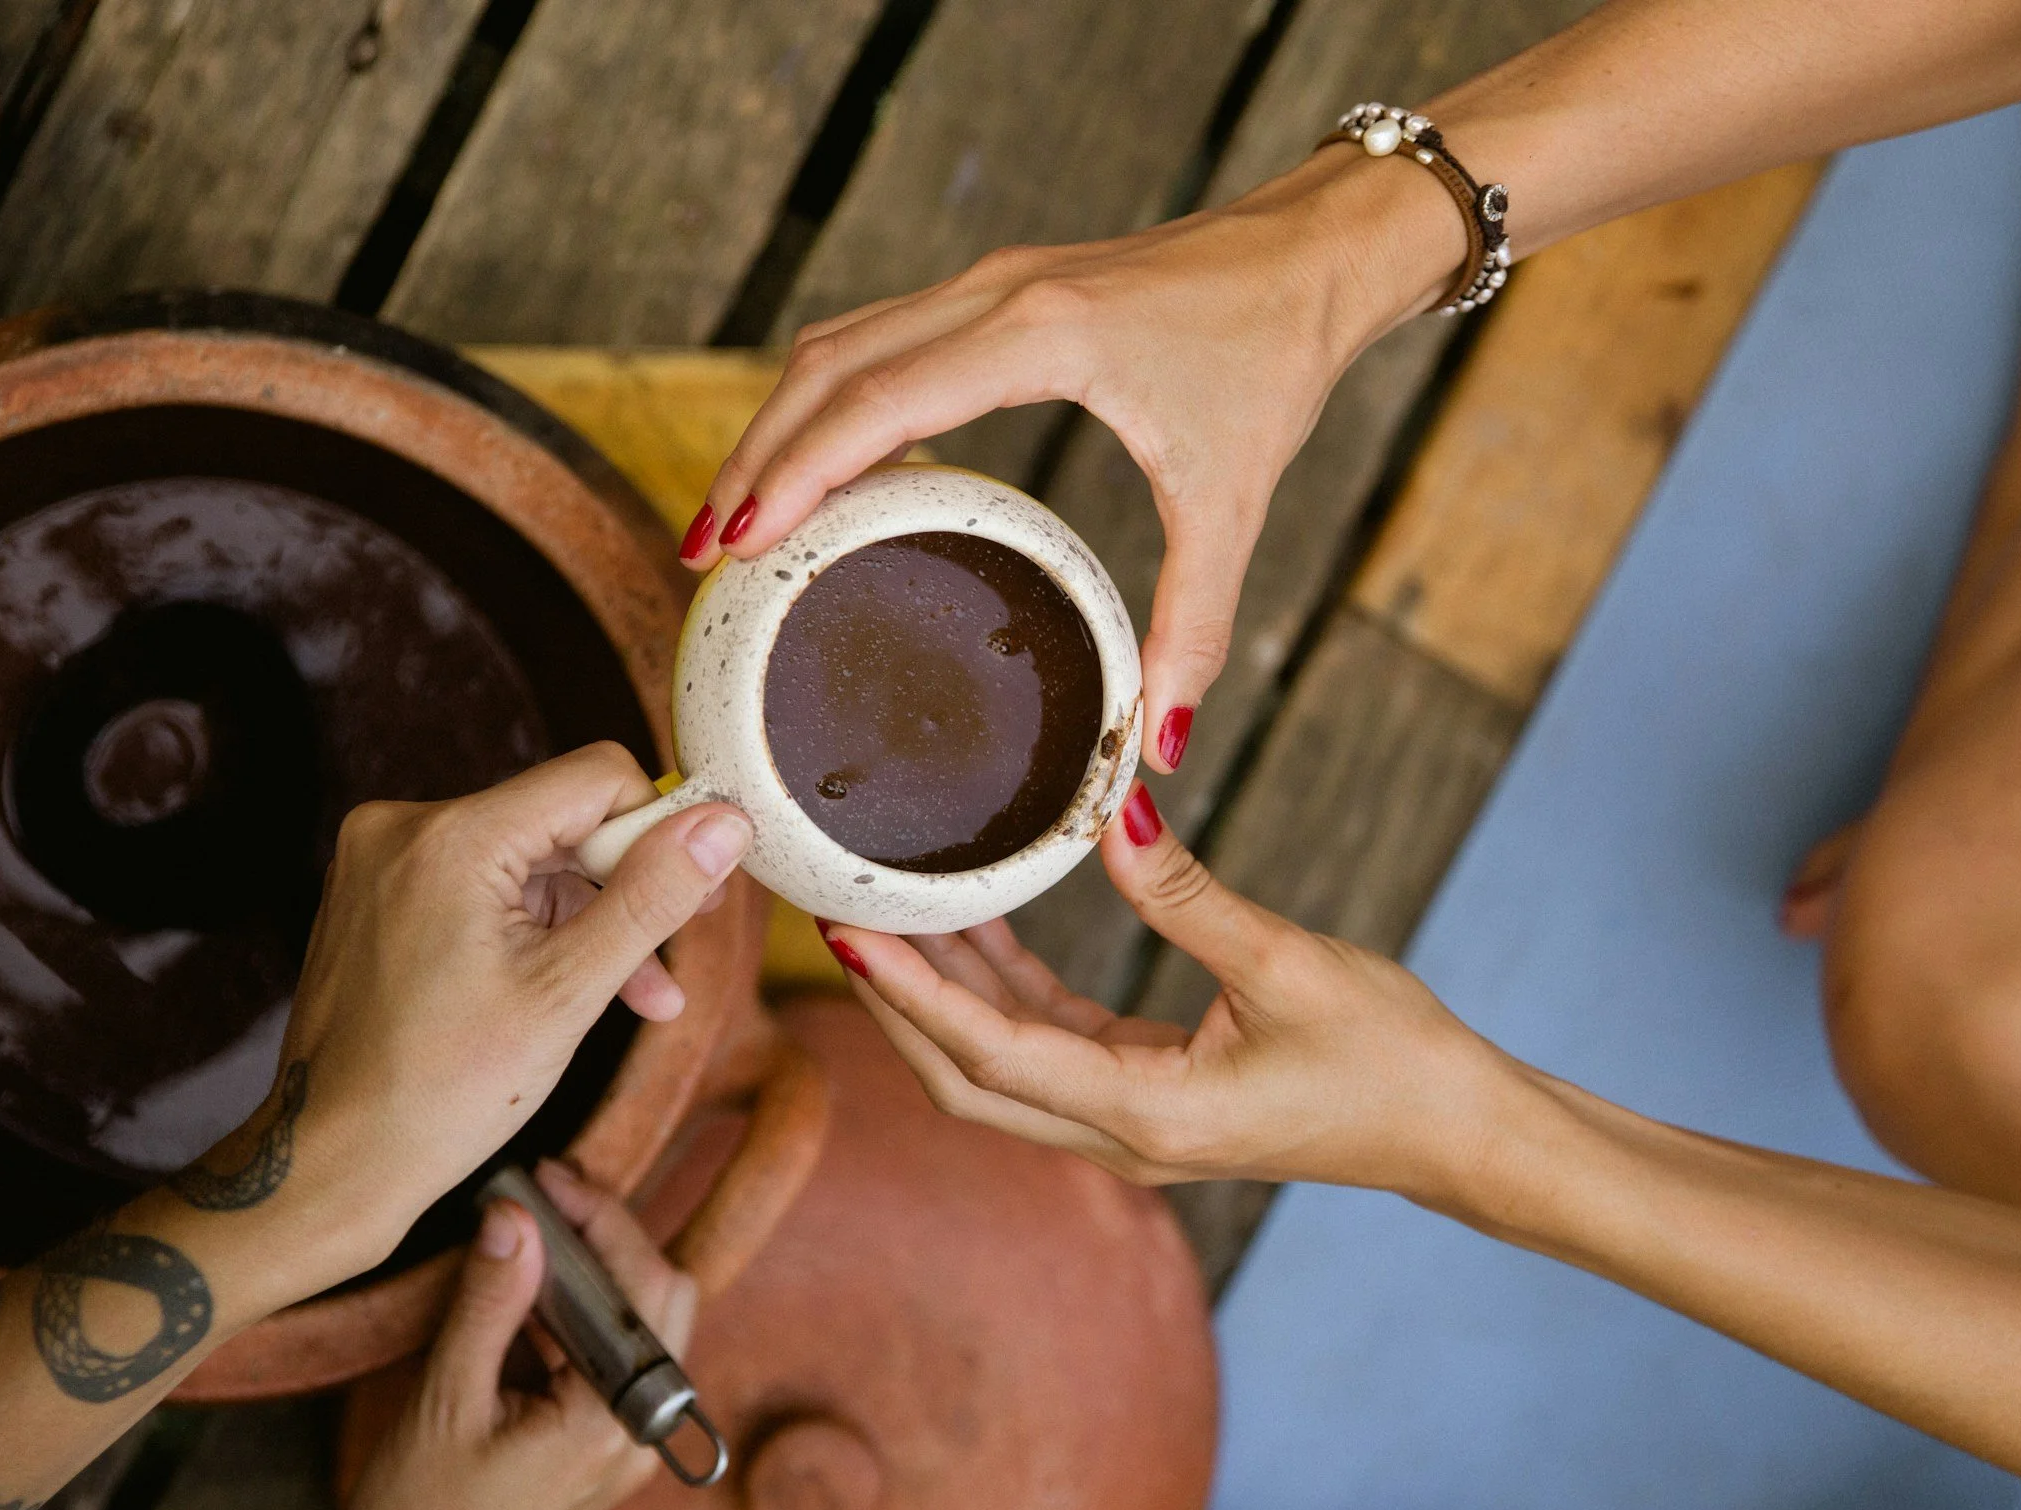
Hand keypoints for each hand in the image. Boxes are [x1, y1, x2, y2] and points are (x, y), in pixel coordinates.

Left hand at [269, 743, 751, 1268]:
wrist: (334, 1162)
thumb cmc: (440, 1092)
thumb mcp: (571, 991)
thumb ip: (653, 897)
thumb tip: (722, 826)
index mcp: (450, 838)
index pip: (595, 777)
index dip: (658, 830)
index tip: (694, 892)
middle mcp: (403, 827)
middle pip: (560, 817)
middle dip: (625, 886)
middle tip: (674, 950)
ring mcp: (383, 860)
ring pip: (527, 857)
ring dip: (585, 918)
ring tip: (635, 994)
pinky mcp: (377, 892)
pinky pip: (483, 884)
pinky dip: (532, 928)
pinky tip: (569, 986)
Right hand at [324, 1161, 697, 1509]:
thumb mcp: (445, 1403)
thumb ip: (487, 1304)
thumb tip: (513, 1218)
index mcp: (611, 1425)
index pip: (646, 1290)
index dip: (603, 1220)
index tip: (551, 1178)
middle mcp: (637, 1434)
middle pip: (661, 1301)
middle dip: (610, 1237)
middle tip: (548, 1194)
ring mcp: (624, 1444)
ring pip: (638, 1328)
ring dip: (592, 1273)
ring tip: (533, 1227)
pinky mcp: (598, 1448)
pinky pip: (607, 1361)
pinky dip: (576, 1315)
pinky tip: (527, 1289)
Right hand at [694, 150, 1461, 773]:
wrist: (1312, 252)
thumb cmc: (1274, 355)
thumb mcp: (1233, 499)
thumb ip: (1194, 627)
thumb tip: (1159, 745)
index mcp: (1040, 332)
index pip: (878, 399)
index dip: (797, 470)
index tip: (737, 540)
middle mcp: (996, 290)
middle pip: (829, 367)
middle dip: (758, 456)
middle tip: (709, 553)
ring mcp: (991, 279)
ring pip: (843, 343)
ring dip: (784, 422)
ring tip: (741, 517)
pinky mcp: (999, 287)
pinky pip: (881, 338)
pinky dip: (832, 398)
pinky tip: (821, 465)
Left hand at [820, 786, 1515, 1195]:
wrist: (1454, 1128)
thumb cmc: (1388, 1056)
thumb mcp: (1287, 963)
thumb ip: (1186, 893)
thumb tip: (1114, 812)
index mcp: (1148, 1117)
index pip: (994, 1055)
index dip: (913, 995)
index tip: (848, 934)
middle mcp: (1123, 1139)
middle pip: (969, 1077)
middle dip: (898, 1000)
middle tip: (840, 912)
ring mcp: (1134, 1125)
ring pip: (1004, 1065)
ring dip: (947, 995)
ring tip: (890, 908)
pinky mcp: (1154, 1099)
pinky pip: (1053, 1048)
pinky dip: (1008, 993)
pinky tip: (983, 928)